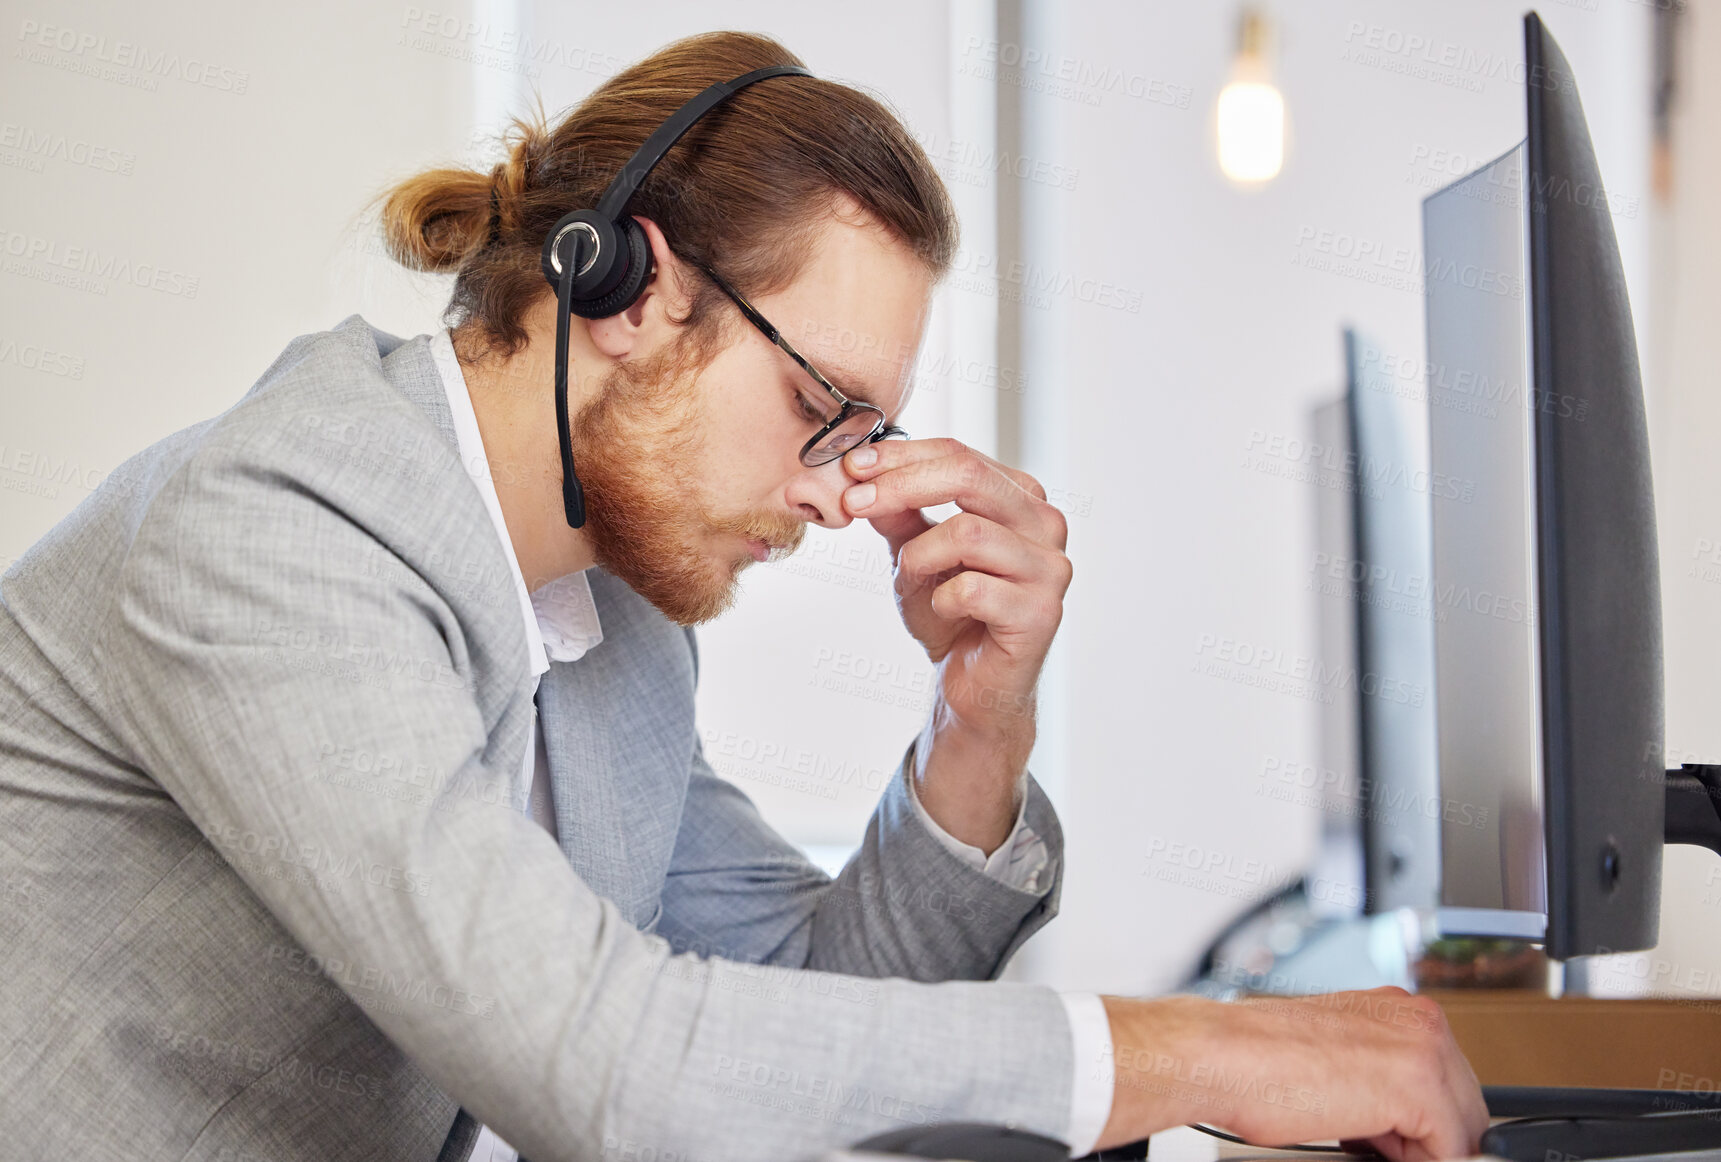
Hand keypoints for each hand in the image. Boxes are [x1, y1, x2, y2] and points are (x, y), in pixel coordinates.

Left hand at [839, 437, 1072, 744]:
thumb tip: (862, 472)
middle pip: (969, 476)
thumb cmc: (951, 614)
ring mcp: (1050, 568)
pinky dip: (941, 600)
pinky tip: (945, 612)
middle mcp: (1045, 524)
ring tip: (910, 579)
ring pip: (969, 532)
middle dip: (902, 485)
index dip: (902, 456)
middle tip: (855, 502)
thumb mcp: (914, 554)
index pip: (960, 455)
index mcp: (1021, 497)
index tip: (853, 468)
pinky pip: (974, 589)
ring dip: (920, 556)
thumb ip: (897, 513)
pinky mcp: (1042, 613)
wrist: (973, 685)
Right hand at [1096, 989, 1488, 1160]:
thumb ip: (1380, 1073)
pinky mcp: (1418, 1085)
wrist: (1221, 1057)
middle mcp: (1419, 1018)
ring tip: (1356, 1133)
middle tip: (1366, 1137)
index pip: (1447, 1080)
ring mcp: (1423, 1048)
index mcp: (1398, 1007)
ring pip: (1461, 1129)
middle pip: (1465, 1104)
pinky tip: (1360, 1140)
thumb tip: (1405, 1122)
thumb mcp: (1336, 1058)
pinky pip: (1450, 1152)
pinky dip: (1410, 1160)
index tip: (1385, 1132)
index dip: (1419, 1119)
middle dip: (1424, 1134)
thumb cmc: (1255, 1060)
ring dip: (1416, 1147)